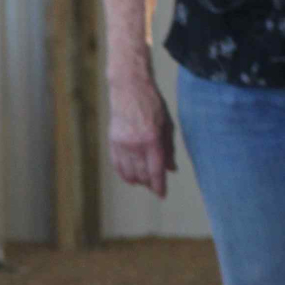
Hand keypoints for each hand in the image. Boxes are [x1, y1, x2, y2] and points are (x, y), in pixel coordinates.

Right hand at [108, 78, 175, 196]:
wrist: (129, 89)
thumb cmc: (152, 105)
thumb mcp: (167, 125)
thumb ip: (169, 149)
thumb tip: (171, 168)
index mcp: (152, 140)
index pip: (156, 170)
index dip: (159, 185)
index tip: (162, 194)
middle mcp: (135, 145)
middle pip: (142, 174)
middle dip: (149, 183)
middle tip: (154, 186)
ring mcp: (122, 144)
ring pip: (129, 172)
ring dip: (137, 180)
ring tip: (143, 182)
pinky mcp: (113, 142)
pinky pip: (117, 165)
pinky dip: (124, 174)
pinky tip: (130, 178)